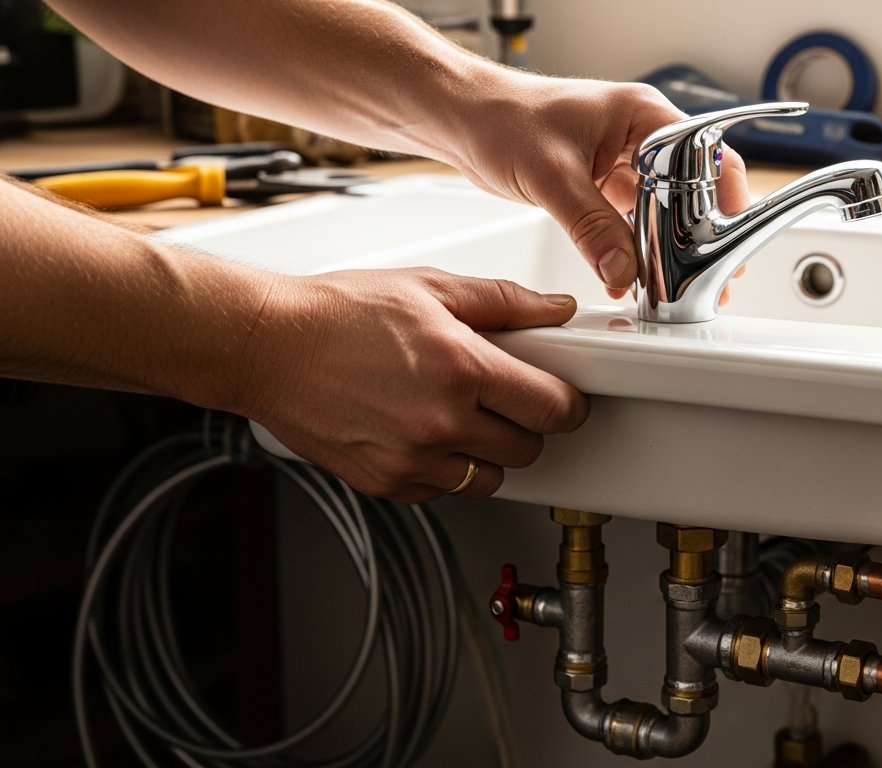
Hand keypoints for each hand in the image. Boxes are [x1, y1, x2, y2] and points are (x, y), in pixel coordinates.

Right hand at [237, 268, 588, 501]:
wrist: (265, 346)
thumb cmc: (337, 313)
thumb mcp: (430, 288)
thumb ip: (504, 302)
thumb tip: (556, 310)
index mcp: (461, 369)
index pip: (553, 408)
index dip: (567, 403)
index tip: (563, 397)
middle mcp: (440, 422)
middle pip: (528, 449)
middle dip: (527, 425)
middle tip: (505, 399)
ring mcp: (411, 459)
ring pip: (490, 479)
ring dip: (488, 453)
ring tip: (460, 416)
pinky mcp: (385, 482)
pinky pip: (443, 491)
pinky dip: (444, 469)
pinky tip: (424, 433)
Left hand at [450, 71, 750, 297]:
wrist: (462, 120)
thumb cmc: (501, 118)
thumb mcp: (551, 175)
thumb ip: (590, 226)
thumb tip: (622, 269)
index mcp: (641, 114)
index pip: (703, 156)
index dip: (719, 200)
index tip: (719, 241)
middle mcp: (640, 135)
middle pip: (691, 187)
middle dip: (697, 232)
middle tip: (704, 271)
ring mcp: (623, 160)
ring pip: (663, 207)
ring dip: (666, 244)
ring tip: (674, 280)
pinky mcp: (603, 183)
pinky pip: (633, 219)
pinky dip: (636, 246)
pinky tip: (634, 273)